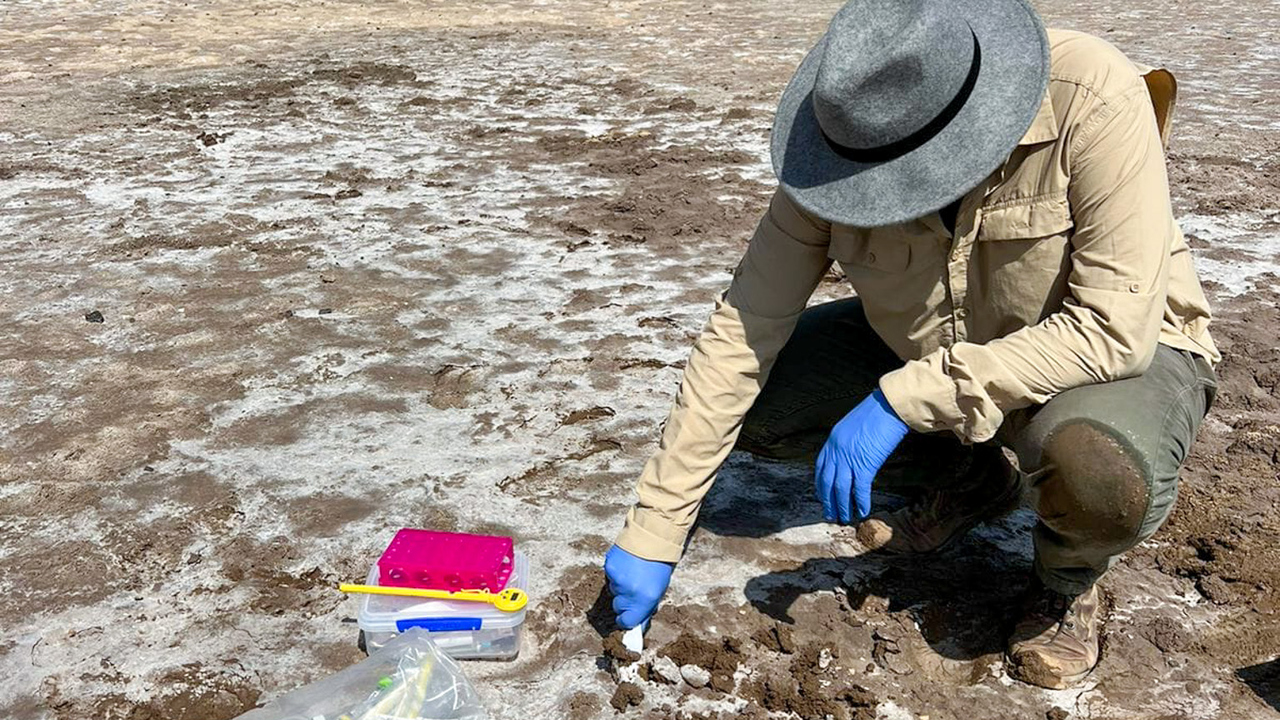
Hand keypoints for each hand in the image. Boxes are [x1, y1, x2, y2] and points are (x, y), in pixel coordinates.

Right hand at [604, 545, 673, 628]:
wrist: (653, 538)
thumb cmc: (660, 565)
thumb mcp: (659, 590)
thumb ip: (646, 608)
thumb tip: (637, 624)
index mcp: (644, 600)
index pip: (627, 622)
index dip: (626, 620)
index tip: (627, 618)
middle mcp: (629, 592)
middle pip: (618, 607)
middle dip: (624, 602)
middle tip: (634, 590)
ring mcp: (617, 580)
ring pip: (613, 592)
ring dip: (621, 587)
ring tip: (632, 573)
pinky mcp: (609, 568)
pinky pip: (610, 578)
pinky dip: (616, 575)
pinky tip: (626, 566)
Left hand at [814, 389, 909, 522]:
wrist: (889, 407)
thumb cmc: (876, 413)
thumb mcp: (853, 425)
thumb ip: (847, 442)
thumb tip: (850, 455)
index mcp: (832, 440)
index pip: (820, 467)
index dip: (820, 484)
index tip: (822, 495)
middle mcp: (837, 451)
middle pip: (827, 482)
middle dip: (828, 500)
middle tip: (830, 514)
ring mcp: (849, 458)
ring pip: (840, 489)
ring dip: (842, 506)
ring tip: (844, 518)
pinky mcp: (865, 464)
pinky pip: (859, 488)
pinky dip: (860, 502)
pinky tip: (862, 511)